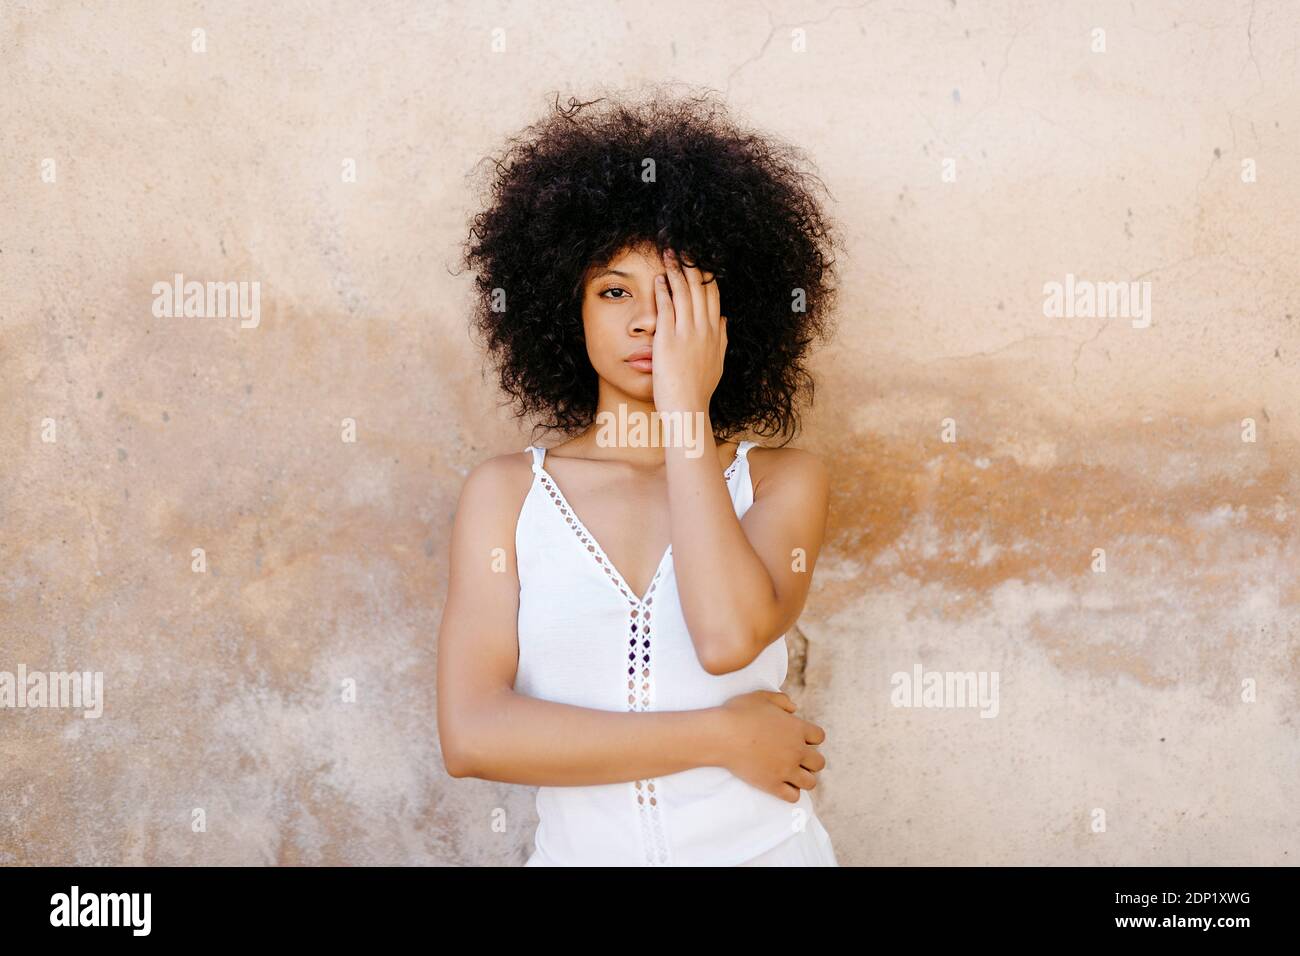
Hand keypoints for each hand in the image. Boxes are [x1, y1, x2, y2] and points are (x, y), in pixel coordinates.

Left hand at [652, 247, 726, 412]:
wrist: (688, 409)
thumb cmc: (699, 391)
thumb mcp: (717, 363)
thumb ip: (722, 340)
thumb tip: (725, 320)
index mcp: (715, 333)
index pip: (713, 296)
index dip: (706, 276)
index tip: (699, 261)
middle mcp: (703, 329)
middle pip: (699, 288)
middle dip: (690, 265)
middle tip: (682, 248)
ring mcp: (686, 333)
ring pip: (683, 293)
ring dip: (674, 271)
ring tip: (667, 254)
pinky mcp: (668, 339)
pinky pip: (666, 307)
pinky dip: (662, 290)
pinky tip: (657, 278)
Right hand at [716, 690, 826, 802]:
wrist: (721, 735)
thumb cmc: (739, 713)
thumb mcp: (761, 697)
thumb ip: (781, 700)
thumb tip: (794, 708)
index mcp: (797, 729)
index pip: (820, 737)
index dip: (811, 737)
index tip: (800, 738)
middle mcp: (796, 751)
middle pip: (819, 762)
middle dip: (810, 761)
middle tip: (796, 758)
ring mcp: (786, 770)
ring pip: (810, 782)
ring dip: (803, 778)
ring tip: (792, 774)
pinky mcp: (772, 785)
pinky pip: (793, 796)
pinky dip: (790, 793)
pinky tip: (781, 785)